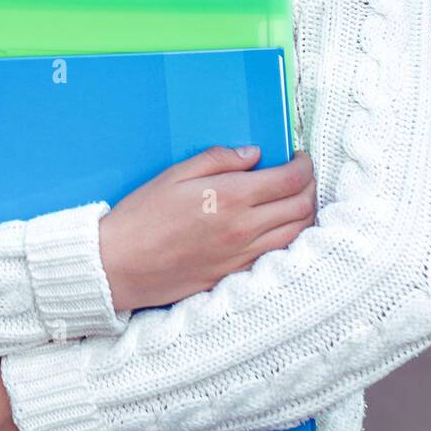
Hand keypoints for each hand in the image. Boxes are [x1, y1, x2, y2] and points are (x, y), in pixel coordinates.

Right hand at [99, 144, 316, 311]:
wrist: (120, 265)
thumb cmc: (142, 216)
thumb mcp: (176, 174)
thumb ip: (219, 159)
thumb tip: (254, 154)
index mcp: (231, 197)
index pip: (290, 180)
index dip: (303, 166)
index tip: (300, 158)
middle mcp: (245, 229)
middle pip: (301, 207)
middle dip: (310, 187)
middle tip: (303, 176)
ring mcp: (243, 257)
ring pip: (297, 235)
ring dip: (306, 214)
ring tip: (297, 200)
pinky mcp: (236, 276)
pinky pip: (278, 256)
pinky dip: (290, 239)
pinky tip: (281, 228)